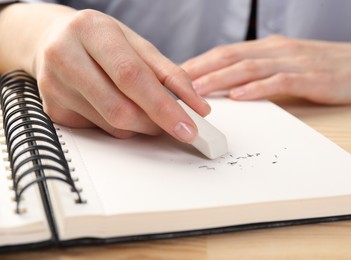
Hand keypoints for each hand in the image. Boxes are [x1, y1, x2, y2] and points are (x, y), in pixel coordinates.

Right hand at [1, 4, 209, 141]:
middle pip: (120, 108)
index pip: (131, 76)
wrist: (53, 40)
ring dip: (139, 125)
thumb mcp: (138, 45)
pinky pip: (99, 130)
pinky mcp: (54, 110)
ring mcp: (55, 86)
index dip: (163, 106)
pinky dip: (119, 125)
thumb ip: (171, 74)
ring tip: (142, 107)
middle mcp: (65, 56)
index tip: (187, 127)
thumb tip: (198, 107)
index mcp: (91, 30)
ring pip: (112, 125)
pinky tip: (115, 105)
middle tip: (173, 124)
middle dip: (155, 123)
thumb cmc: (101, 40)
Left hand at [182, 35, 350, 104]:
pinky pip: (280, 82)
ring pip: (250, 67)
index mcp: (270, 48)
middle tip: (174, 83)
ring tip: (197, 90)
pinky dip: (257, 88)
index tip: (176, 75)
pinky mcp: (313, 78)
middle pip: (231, 56)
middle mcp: (278, 50)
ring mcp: (295, 62)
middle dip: (201, 69)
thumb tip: (229, 85)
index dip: (199, 62)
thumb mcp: (288, 64)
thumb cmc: (326, 67)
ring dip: (221, 78)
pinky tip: (240, 96)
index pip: (227, 52)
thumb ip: (261, 71)